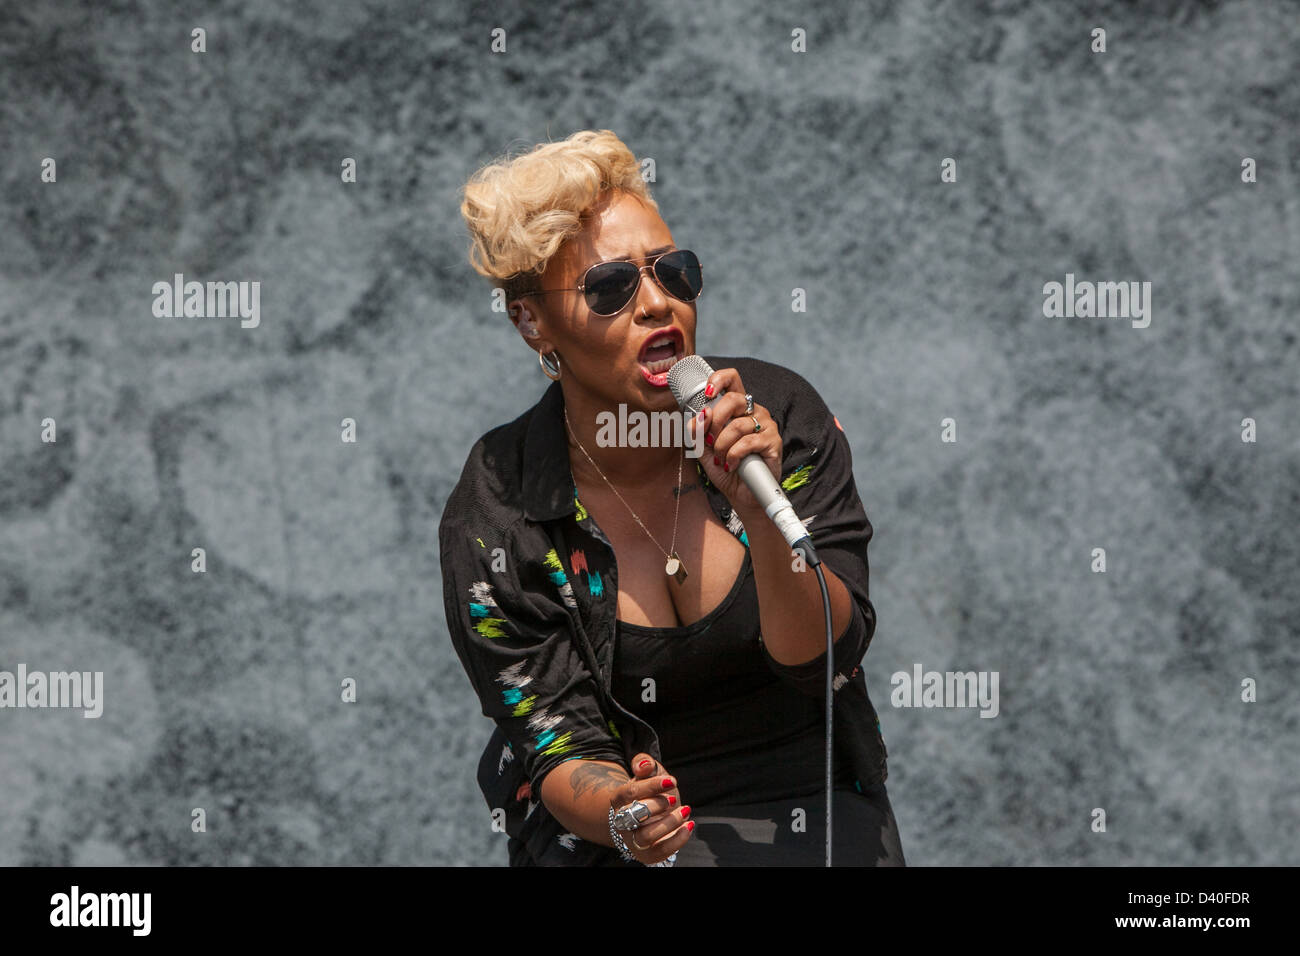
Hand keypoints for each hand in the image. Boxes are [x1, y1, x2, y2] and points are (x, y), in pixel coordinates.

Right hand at [610, 753, 693, 864]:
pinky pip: (660, 852)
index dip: (651, 786)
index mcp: (619, 800)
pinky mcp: (647, 854)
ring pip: (646, 836)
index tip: (672, 781)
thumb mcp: (648, 773)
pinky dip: (678, 840)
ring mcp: (633, 839)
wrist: (649, 817)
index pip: (630, 793)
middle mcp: (622, 821)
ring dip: (669, 823)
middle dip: (657, 805)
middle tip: (672, 799)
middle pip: (634, 815)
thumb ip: (644, 763)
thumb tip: (643, 765)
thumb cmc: (649, 792)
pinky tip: (688, 825)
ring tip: (684, 811)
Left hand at [687, 367, 781, 518]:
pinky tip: (732, 465)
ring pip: (737, 425)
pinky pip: (747, 442)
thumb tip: (696, 417)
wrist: (742, 495)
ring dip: (721, 445)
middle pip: (732, 399)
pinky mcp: (773, 442)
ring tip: (721, 459)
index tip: (706, 393)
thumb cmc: (726, 468)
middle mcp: (754, 412)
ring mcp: (766, 425)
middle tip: (709, 441)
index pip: (732, 380)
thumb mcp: (703, 449)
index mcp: (738, 408)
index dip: (718, 380)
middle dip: (714, 422)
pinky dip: (733, 455)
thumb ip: (697, 432)